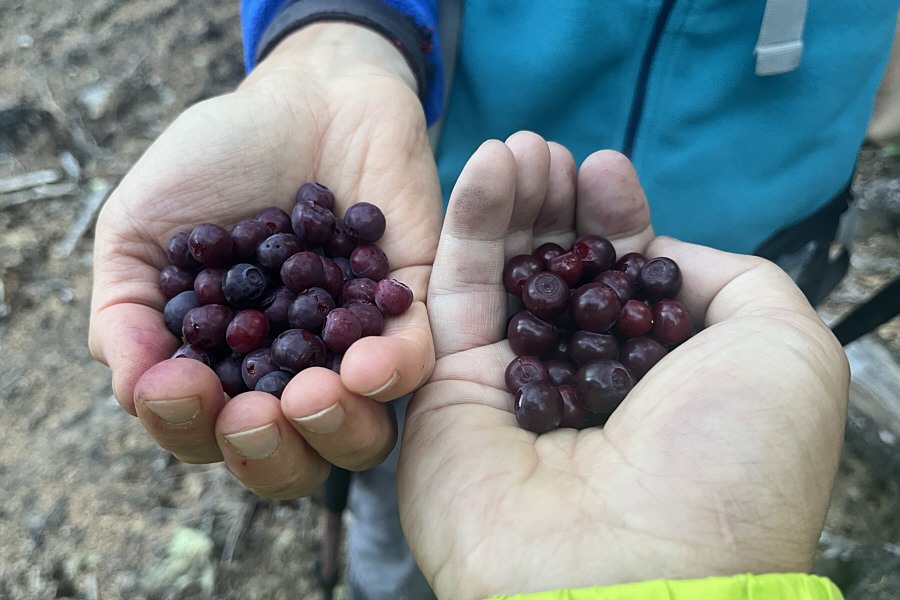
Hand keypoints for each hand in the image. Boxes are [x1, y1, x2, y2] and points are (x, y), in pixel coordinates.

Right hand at [88, 23, 441, 496]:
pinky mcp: (414, 313)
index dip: (186, 427)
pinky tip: (365, 364)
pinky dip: (392, 372)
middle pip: (290, 458)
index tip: (177, 384)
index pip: (206, 433)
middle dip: (267, 452)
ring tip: (307, 396)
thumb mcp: (142, 227)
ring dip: (331, 428)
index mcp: (225, 367)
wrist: (308, 95)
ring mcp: (356, 351)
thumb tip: (136, 391)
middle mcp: (293, 374)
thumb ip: (126, 310)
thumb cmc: (220, 160)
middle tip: (250, 415)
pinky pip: (416, 361)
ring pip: (359, 433)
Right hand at [397, 133, 848, 599]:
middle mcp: (585, 383)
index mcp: (658, 378)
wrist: (637, 570)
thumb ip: (732, 281)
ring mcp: (514, 388)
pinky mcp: (450, 391)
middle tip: (548, 150)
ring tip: (517, 147)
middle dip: (554, 205)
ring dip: (507, 203)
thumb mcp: (784, 350)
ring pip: (503, 276)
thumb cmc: (729, 466)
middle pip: (558, 272)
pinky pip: (454, 298)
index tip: (606, 169)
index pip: (625, 281)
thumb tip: (660, 254)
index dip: (614, 220)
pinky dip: (465, 228)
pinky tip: (483, 166)